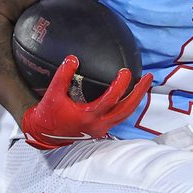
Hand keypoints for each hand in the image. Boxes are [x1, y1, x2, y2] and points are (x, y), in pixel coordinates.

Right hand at [21, 55, 152, 149]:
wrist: (43, 134)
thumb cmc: (48, 114)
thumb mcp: (52, 94)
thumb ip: (62, 76)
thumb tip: (73, 58)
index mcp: (89, 116)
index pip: (111, 100)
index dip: (120, 85)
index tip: (125, 71)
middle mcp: (99, 124)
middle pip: (127, 109)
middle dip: (139, 93)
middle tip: (148, 77)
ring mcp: (101, 129)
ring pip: (125, 114)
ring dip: (136, 99)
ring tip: (144, 84)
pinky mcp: (100, 130)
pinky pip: (119, 117)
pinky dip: (127, 105)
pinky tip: (130, 94)